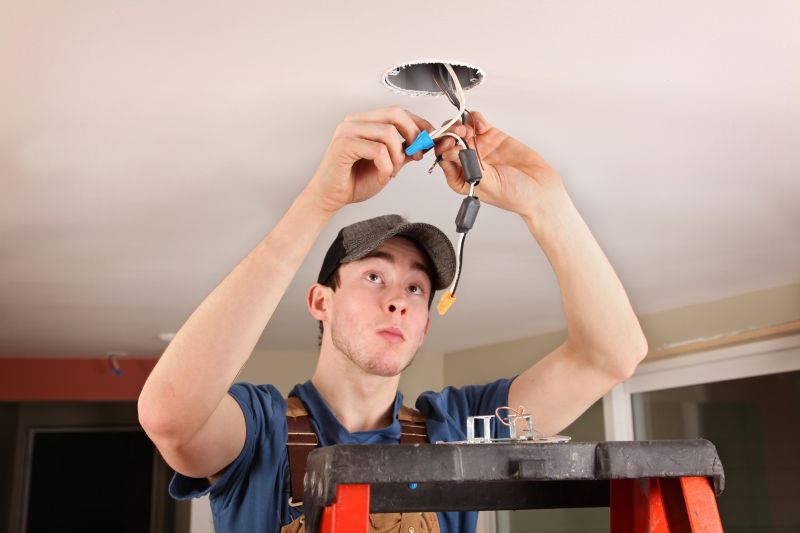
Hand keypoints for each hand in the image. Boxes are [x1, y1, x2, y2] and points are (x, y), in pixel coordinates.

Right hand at [305, 107, 432, 214]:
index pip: (397, 112)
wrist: (330, 198)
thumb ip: (403, 152)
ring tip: (391, 172)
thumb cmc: (353, 182)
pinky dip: (386, 167)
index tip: (430, 138)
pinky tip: (382, 177)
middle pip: (395, 114)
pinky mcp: (343, 144)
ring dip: (397, 158)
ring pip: (388, 133)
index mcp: (365, 122)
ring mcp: (348, 130)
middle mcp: (355, 121)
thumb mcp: (388, 165)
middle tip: (417, 155)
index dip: (418, 123)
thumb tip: (424, 143)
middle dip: (413, 135)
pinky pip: (378, 150)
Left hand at [434, 111, 564, 219]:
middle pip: (449, 142)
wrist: (540, 189)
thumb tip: (450, 153)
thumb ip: (469, 167)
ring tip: (468, 129)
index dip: (442, 150)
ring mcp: (480, 148)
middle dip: (450, 135)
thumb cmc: (515, 195)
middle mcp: (468, 162)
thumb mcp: (488, 184)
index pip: (444, 160)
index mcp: (461, 178)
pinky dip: (475, 119)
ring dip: (460, 125)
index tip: (447, 145)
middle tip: (457, 133)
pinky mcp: (493, 137)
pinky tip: (480, 123)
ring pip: (461, 130)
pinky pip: (478, 123)